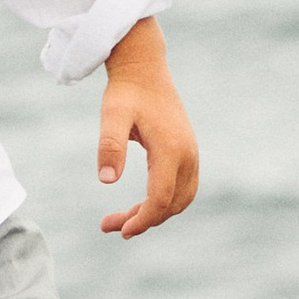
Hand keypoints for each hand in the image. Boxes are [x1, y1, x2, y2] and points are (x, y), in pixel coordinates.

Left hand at [97, 17, 199, 238]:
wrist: (145, 68)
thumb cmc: (126, 91)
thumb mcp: (112, 115)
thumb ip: (110, 145)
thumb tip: (107, 181)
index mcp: (171, 150)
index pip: (161, 199)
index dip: (142, 219)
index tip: (119, 230)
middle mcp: (187, 155)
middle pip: (171, 204)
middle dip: (143, 220)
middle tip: (109, 225)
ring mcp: (191, 154)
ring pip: (180, 199)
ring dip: (154, 213)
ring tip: (122, 218)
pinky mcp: (187, 153)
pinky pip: (182, 189)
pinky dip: (163, 202)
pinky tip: (140, 203)